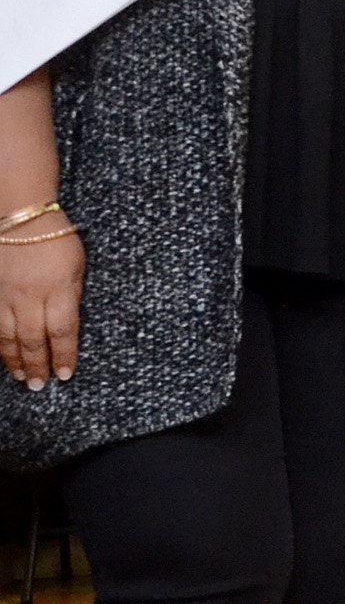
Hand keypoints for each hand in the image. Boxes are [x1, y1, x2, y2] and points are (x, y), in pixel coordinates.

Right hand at [0, 228, 81, 391]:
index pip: (62, 331)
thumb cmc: (55, 238)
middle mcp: (30, 296)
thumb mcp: (78, 265)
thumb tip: (68, 322)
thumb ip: (73, 295)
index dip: (63, 355)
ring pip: (8, 335)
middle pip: (32, 339)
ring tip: (22, 378)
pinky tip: (3, 354)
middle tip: (39, 386)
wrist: (19, 217)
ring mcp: (5, 295)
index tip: (65, 375)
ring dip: (14, 360)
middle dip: (37, 365)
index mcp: (58, 290)